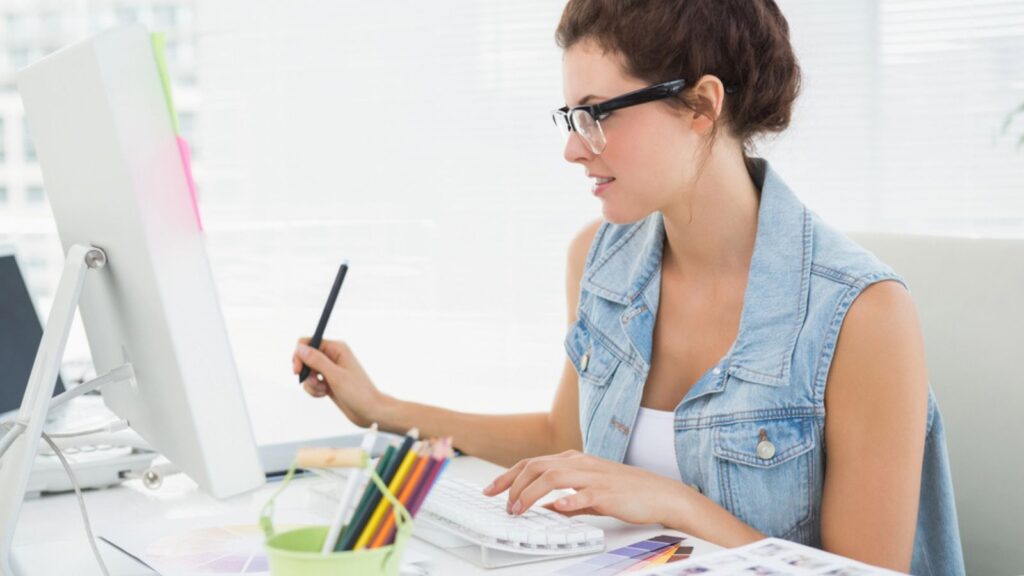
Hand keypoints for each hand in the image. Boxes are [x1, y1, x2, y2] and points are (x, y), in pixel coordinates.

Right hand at [292, 337, 390, 427]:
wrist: (369, 411)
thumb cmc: (358, 393)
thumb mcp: (335, 376)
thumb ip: (317, 361)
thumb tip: (300, 348)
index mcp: (337, 348)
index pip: (309, 342)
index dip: (300, 354)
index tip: (297, 369)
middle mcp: (332, 356)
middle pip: (305, 357)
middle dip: (305, 371)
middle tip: (313, 382)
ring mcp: (329, 369)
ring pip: (307, 371)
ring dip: (311, 383)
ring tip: (323, 390)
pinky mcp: (327, 381)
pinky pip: (311, 382)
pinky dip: (314, 390)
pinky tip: (324, 394)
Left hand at [482, 450, 686, 525]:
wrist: (661, 494)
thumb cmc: (628, 493)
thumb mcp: (591, 494)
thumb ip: (569, 500)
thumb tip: (548, 509)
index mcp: (575, 461)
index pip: (533, 463)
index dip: (509, 475)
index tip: (491, 490)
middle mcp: (581, 464)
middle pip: (536, 466)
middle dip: (512, 483)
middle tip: (499, 502)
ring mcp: (594, 476)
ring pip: (553, 477)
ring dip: (530, 494)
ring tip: (517, 509)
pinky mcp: (608, 493)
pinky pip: (584, 495)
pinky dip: (568, 501)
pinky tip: (556, 509)